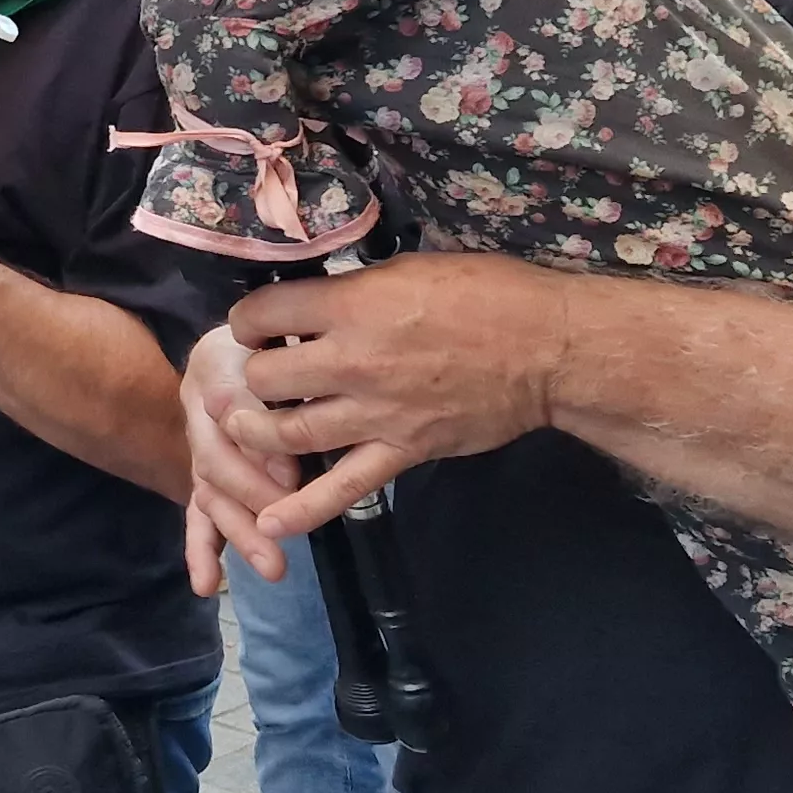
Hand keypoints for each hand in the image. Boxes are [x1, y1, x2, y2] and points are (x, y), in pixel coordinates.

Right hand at [181, 326, 302, 593]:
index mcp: (212, 376)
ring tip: (272, 568)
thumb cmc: (265, 342)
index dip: (255, 456)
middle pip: (216, 468)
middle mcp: (200, 418)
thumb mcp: (264, 345)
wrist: (243, 339)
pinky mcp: (208, 478)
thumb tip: (281, 470)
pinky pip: (199, 515)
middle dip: (250, 508)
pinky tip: (205, 585)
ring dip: (238, 536)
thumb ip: (264, 399)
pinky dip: (201, 550)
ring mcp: (202, 450)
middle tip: (282, 545)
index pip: (227, 423)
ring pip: (212, 497)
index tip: (291, 483)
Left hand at [210, 255, 567, 540]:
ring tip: (244, 426)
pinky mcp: (400, 452)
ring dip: (256, 432)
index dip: (248, 317)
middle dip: (251, 374)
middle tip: (259, 372)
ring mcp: (375, 414)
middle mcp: (353, 362)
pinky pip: (342, 489)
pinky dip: (302, 510)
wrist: (547, 349)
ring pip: (287, 434)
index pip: (265, 313)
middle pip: (265, 378)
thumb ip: (357, 289)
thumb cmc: (488, 294)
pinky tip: (268, 522)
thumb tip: (319, 298)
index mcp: (353, 306)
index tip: (255, 323)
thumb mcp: (411, 269)